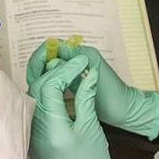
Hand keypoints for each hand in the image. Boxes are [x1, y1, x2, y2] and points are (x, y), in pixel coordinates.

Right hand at [27, 41, 158, 139]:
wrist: (126, 112)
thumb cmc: (114, 98)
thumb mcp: (93, 81)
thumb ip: (73, 68)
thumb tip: (52, 60)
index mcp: (82, 54)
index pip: (52, 46)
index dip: (40, 57)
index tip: (35, 72)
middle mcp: (77, 59)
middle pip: (47, 56)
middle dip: (37, 67)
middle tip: (31, 82)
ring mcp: (74, 71)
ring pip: (48, 68)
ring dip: (40, 76)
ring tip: (34, 89)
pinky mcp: (73, 83)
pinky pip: (54, 79)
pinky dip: (46, 84)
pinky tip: (42, 94)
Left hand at [28, 55, 131, 158]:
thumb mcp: (92, 128)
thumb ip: (85, 98)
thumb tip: (87, 74)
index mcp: (51, 127)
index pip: (51, 85)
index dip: (67, 69)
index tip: (82, 61)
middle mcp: (36, 129)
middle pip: (39, 88)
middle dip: (56, 71)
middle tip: (75, 63)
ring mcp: (32, 134)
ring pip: (34, 97)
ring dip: (48, 81)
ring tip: (67, 72)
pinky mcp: (34, 138)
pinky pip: (36, 109)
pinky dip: (46, 95)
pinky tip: (59, 90)